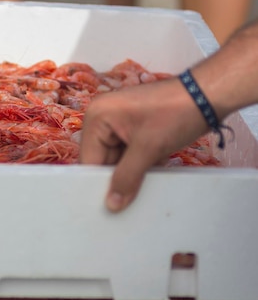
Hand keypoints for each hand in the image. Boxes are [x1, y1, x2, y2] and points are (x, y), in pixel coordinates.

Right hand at [79, 77, 209, 211]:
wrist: (210, 93)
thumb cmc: (176, 114)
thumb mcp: (149, 148)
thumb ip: (126, 177)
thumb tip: (112, 206)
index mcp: (97, 116)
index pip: (89, 159)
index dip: (98, 183)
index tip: (108, 206)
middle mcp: (102, 117)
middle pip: (101, 160)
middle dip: (117, 178)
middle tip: (126, 203)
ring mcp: (118, 122)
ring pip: (116, 159)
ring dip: (130, 174)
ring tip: (141, 190)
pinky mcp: (134, 127)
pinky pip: (128, 153)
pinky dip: (139, 165)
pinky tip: (151, 174)